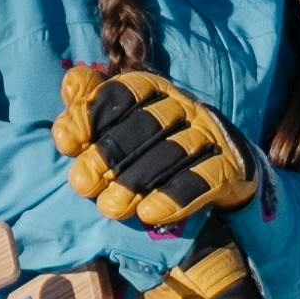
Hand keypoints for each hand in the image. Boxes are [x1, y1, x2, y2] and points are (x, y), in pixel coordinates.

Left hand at [63, 63, 259, 228]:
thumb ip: (92, 106)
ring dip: (138, 180)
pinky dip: (176, 196)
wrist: (220, 170)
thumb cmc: (155, 146)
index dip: (94, 113)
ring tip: (110, 208)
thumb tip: (70, 84)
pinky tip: (149, 214)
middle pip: (147, 123)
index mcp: (156, 91)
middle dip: (111, 153)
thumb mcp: (122, 125)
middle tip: (82, 184)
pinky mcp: (231, 166)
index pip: (124, 91)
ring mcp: (210, 135)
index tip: (68, 143)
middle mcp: (185, 107)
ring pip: (174, 151)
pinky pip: (205, 178)